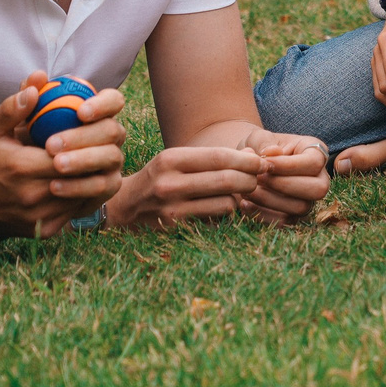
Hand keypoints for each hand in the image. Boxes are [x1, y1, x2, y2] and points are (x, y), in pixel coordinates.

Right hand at [0, 80, 128, 245]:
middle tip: (107, 141)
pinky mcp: (44, 231)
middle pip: (84, 175)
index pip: (70, 153)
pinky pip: (77, 212)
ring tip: (102, 156)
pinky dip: (87, 194)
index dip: (86, 140)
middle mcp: (33, 197)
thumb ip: (13, 106)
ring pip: (86, 196)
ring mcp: (40, 217)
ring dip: (97, 175)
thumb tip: (38, 81)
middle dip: (98, 156)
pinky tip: (89, 178)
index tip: (92, 125)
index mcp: (21, 168)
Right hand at [104, 129, 329, 229]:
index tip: (260, 162)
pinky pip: (216, 221)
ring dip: (240, 199)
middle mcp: (170, 184)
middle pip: (227, 181)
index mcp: (171, 159)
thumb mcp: (177, 159)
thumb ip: (212, 157)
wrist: (125, 207)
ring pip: (227, 204)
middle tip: (257, 179)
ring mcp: (173, 210)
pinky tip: (221, 208)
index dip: (246, 160)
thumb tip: (253, 156)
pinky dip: (225, 214)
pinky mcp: (177, 230)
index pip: (219, 157)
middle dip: (250, 179)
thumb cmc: (159, 177)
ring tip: (237, 194)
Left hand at [239, 132, 329, 222]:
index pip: (313, 163)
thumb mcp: (259, 138)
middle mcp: (319, 178)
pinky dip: (262, 215)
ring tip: (248, 190)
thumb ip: (265, 142)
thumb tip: (272, 152)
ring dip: (271, 200)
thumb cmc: (258, 148)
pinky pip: (284, 222)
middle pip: (318, 189)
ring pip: (301, 208)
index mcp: (315, 152)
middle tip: (259, 179)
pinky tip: (245, 203)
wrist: (248, 166)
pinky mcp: (294, 216)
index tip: (265, 163)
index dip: (289, 166)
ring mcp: (308, 199)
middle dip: (285, 185)